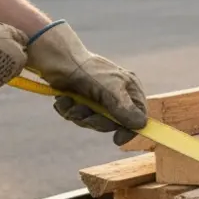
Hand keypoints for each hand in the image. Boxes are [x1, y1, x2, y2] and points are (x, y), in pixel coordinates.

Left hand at [25, 21, 147, 145]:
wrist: (58, 59)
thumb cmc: (89, 70)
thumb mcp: (110, 89)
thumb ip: (125, 108)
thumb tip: (140, 125)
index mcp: (130, 89)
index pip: (138, 115)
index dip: (129, 129)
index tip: (117, 139)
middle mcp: (117, 95)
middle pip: (113, 123)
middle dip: (95, 120)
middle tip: (85, 113)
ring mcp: (99, 99)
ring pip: (93, 121)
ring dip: (78, 115)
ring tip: (70, 102)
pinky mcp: (81, 100)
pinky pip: (77, 116)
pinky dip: (68, 110)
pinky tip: (64, 99)